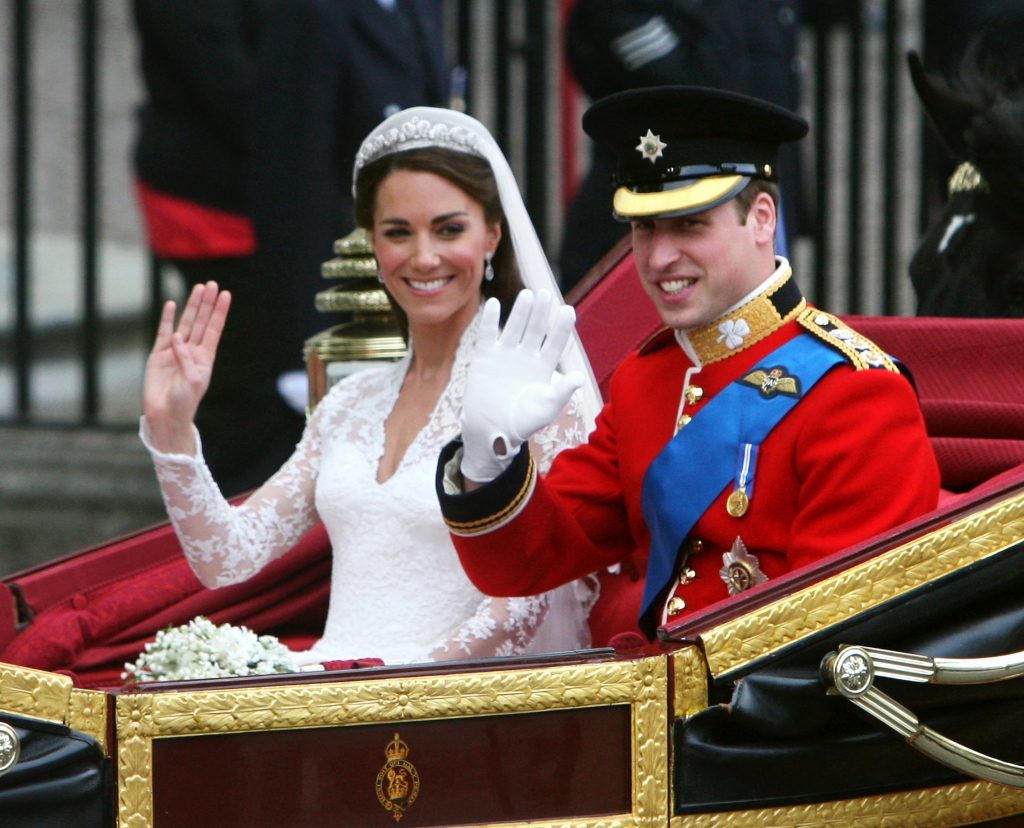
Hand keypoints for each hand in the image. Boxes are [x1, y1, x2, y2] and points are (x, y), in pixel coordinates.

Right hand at [143, 281, 230, 453]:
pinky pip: (163, 331)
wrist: (165, 413)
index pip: (214, 329)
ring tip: (198, 288)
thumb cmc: (184, 401)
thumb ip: (186, 359)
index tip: (226, 295)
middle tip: (211, 284)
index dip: (219, 312)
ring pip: (185, 323)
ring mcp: (175, 350)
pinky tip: (172, 304)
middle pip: (201, 321)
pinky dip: (168, 318)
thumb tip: (178, 337)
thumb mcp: (192, 381)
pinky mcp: (158, 353)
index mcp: (205, 357)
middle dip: (206, 303)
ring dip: (191, 306)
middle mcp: (192, 350)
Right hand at [460, 289, 584, 482]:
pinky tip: (494, 304)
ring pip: (514, 327)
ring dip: (520, 312)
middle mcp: (526, 357)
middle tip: (546, 294)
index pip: (555, 343)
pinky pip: (487, 334)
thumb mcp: (545, 409)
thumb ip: (561, 392)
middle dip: (541, 312)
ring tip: (527, 295)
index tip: (568, 311)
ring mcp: (505, 355)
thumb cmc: (522, 424)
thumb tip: (579, 377)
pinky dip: (489, 320)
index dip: (561, 327)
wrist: (491, 431)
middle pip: (535, 330)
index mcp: (543, 368)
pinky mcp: (485, 357)